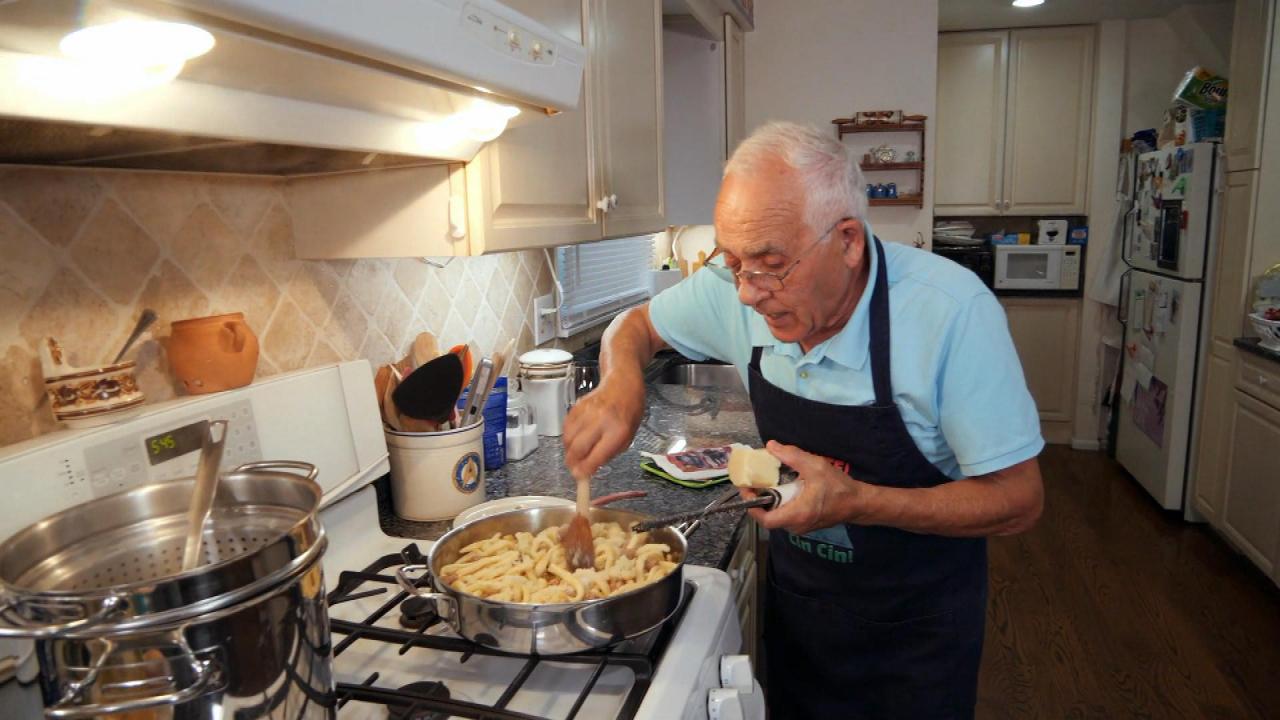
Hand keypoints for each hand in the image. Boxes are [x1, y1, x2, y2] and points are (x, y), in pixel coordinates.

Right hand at [563, 372, 645, 479]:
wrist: (623, 384)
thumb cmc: (629, 411)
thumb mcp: (628, 436)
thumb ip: (609, 452)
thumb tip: (589, 467)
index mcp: (618, 430)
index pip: (596, 456)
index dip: (585, 470)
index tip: (580, 478)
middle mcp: (601, 420)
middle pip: (578, 448)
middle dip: (572, 463)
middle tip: (573, 470)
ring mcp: (587, 411)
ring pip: (569, 438)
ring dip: (568, 452)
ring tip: (573, 457)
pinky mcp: (577, 405)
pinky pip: (566, 427)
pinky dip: (567, 437)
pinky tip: (573, 441)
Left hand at [740, 440, 863, 533]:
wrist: (858, 503)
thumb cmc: (838, 487)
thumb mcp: (815, 466)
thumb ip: (792, 456)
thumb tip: (771, 446)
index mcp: (797, 514)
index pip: (765, 519)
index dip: (752, 506)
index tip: (747, 490)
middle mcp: (796, 525)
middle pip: (768, 517)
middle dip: (758, 500)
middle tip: (754, 482)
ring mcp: (800, 526)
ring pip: (777, 516)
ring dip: (769, 502)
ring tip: (765, 484)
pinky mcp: (804, 523)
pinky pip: (785, 515)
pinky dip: (779, 503)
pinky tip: (781, 489)